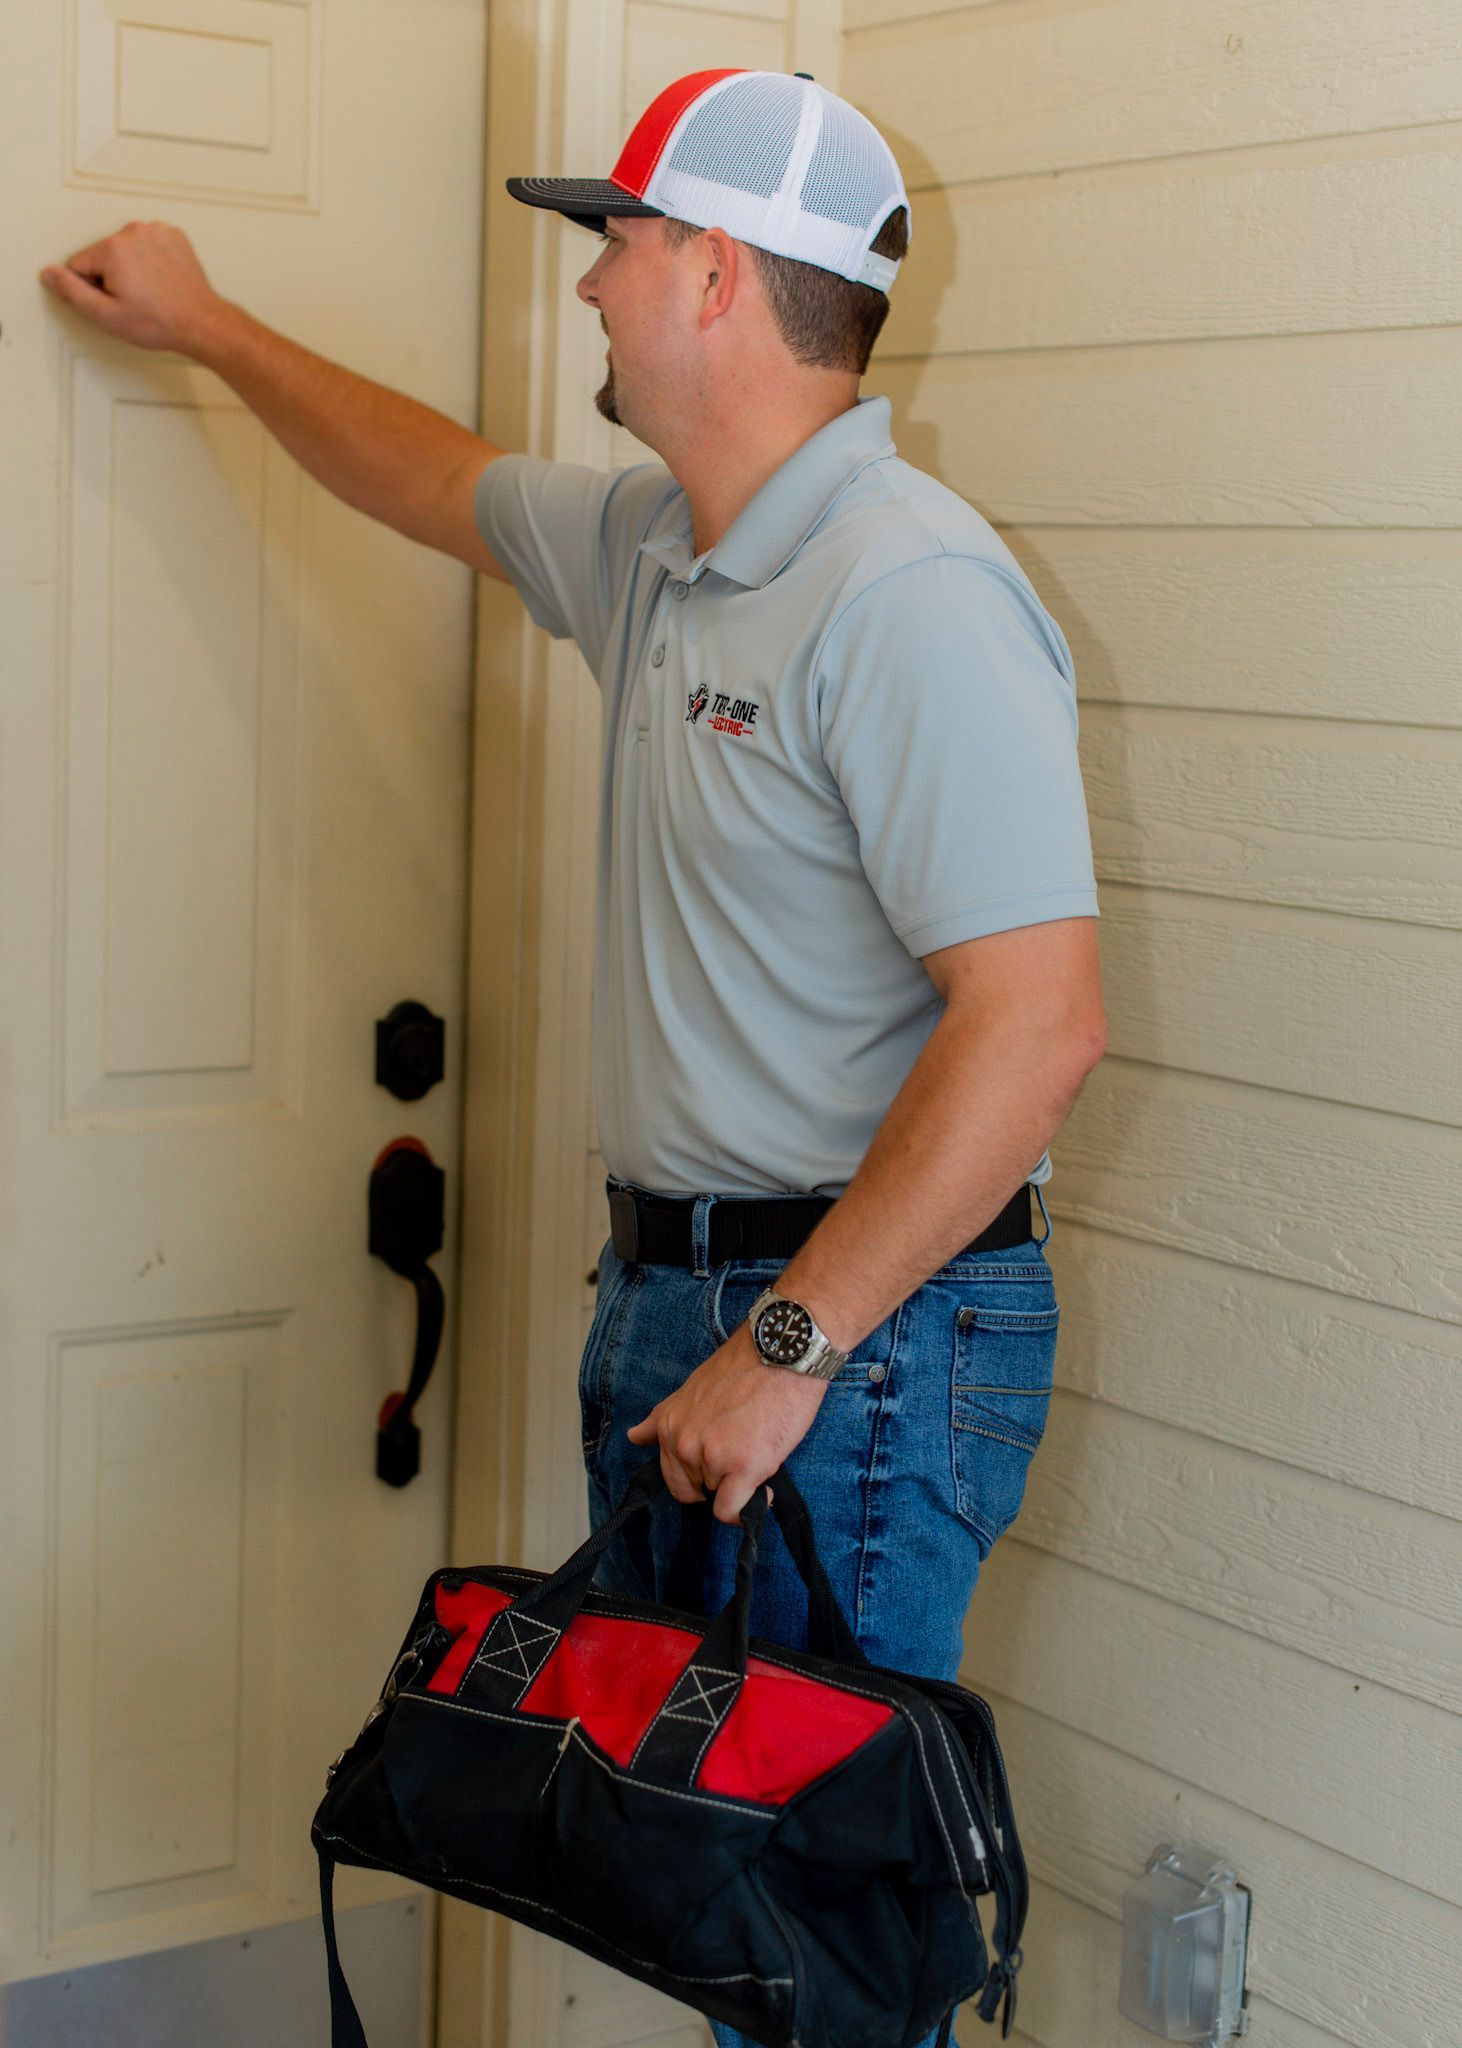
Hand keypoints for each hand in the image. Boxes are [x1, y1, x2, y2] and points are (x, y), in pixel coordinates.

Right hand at [39, 220, 227, 355]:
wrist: (202, 323)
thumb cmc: (160, 322)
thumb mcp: (107, 315)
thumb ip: (72, 292)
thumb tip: (48, 273)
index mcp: (113, 248)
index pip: (79, 265)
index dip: (92, 289)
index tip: (116, 302)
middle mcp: (134, 231)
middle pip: (103, 255)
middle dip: (112, 277)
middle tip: (136, 300)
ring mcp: (157, 230)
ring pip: (125, 250)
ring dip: (132, 269)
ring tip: (152, 293)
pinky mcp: (173, 235)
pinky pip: (148, 246)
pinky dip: (151, 261)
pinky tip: (162, 281)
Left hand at [625, 1319, 828, 1524]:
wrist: (780, 1352)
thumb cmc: (744, 1368)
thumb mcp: (691, 1389)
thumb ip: (662, 1419)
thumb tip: (634, 1437)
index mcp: (669, 1425)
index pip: (672, 1475)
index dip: (697, 1473)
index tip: (718, 1461)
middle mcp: (683, 1442)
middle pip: (692, 1491)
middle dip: (715, 1483)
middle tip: (740, 1456)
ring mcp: (711, 1456)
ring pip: (718, 1497)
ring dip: (738, 1485)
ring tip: (758, 1451)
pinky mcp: (742, 1466)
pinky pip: (731, 1510)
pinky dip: (748, 1509)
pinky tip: (763, 1490)